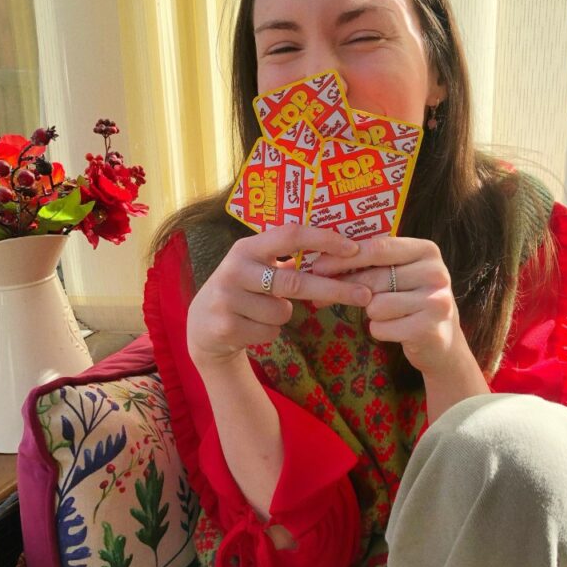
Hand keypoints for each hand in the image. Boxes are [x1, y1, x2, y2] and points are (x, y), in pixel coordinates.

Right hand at [187, 224, 371, 368]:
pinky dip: (270, 332)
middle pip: (295, 281)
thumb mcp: (257, 267)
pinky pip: (271, 332)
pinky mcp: (225, 325)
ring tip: (262, 311)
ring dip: (284, 315)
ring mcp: (227, 297)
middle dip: (334, 290)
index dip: (323, 239)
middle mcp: (235, 268)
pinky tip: (251, 326)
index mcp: (247, 247)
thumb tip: (340, 252)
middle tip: (364, 295)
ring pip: (284, 312)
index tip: (354, 248)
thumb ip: (288, 259)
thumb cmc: (243, 291)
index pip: (291, 234)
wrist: (201, 325)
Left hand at [312, 235, 458, 377]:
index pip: (378, 248)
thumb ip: (368, 265)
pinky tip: (395, 330)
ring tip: (388, 315)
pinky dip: (380, 331)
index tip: (317, 266)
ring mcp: (436, 300)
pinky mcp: (429, 328)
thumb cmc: (409, 302)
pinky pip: (381, 328)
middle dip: (345, 288)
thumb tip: (316, 264)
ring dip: (371, 314)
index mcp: (426, 250)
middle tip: (322, 298)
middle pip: (374, 277)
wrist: (441, 341)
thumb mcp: (397, 275)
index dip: (344, 257)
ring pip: (375, 305)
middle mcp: (436, 272)